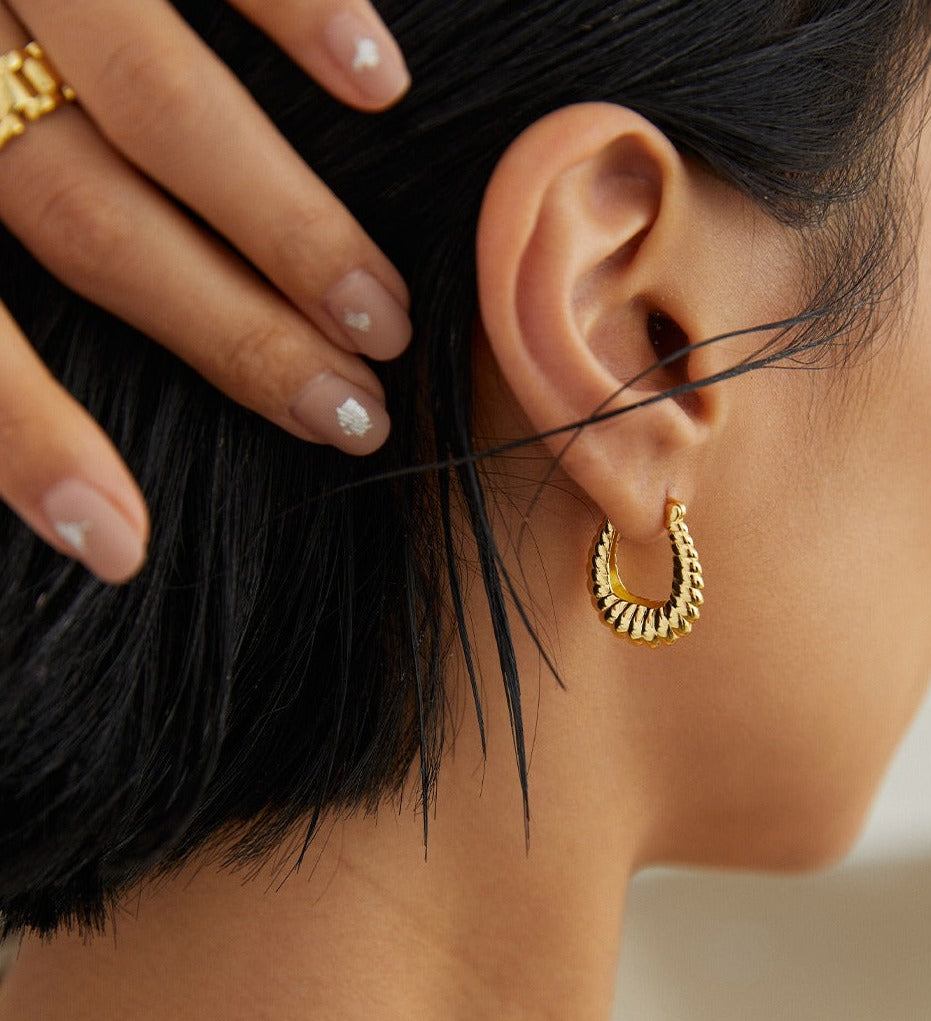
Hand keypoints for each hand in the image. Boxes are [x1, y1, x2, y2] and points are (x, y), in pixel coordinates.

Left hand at [0, 0, 411, 582]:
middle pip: (89, 218)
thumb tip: (29, 449)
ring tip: (381, 310)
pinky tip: (376, 79)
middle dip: (227, 331)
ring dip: (283, 215)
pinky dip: (295, 4)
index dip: (25, 438)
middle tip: (348, 416)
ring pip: (155, 98)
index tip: (119, 542)